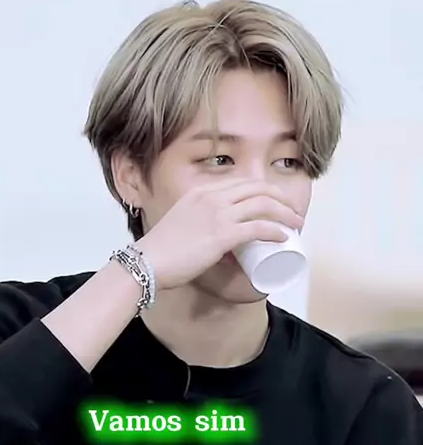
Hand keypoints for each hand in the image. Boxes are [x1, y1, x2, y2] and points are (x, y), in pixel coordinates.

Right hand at [135, 178, 303, 290]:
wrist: (148, 261)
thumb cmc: (161, 250)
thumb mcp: (181, 223)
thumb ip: (196, 224)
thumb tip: (212, 240)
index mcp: (201, 192)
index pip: (242, 183)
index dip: (264, 191)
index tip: (275, 203)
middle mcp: (211, 197)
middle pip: (257, 188)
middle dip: (280, 198)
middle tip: (291, 212)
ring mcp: (218, 214)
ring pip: (263, 205)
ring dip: (285, 213)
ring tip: (295, 224)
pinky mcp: (222, 235)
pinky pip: (258, 228)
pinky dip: (275, 231)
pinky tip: (283, 237)